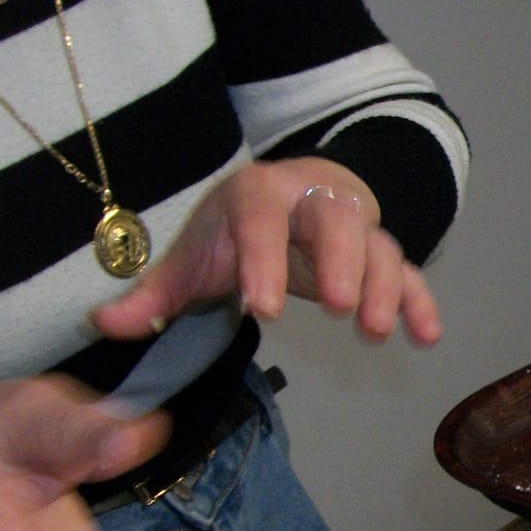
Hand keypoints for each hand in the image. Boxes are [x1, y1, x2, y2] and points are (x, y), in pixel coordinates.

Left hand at [90, 157, 442, 346]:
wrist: (295, 193)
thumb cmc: (238, 230)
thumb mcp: (195, 254)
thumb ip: (154, 292)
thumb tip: (104, 325)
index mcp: (260, 195)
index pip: (262, 221)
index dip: (264, 261)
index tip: (263, 308)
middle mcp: (315, 201)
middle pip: (338, 220)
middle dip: (342, 262)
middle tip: (338, 309)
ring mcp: (357, 225)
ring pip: (379, 245)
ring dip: (382, 287)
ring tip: (373, 331)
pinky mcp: (383, 252)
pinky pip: (408, 273)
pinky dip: (420, 302)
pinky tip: (426, 337)